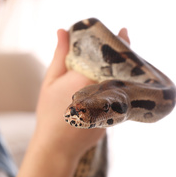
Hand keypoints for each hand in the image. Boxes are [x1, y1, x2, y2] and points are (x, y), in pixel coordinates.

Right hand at [6, 26, 129, 176]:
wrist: (57, 145)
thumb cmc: (50, 112)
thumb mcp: (51, 80)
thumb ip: (60, 55)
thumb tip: (63, 30)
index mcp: (86, 77)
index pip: (109, 55)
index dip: (120, 42)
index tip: (125, 31)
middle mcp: (103, 90)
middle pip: (120, 68)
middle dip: (123, 56)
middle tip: (123, 42)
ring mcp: (111, 105)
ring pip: (122, 82)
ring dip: (122, 71)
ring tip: (119, 61)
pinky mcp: (115, 116)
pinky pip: (120, 95)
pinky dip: (118, 86)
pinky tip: (112, 83)